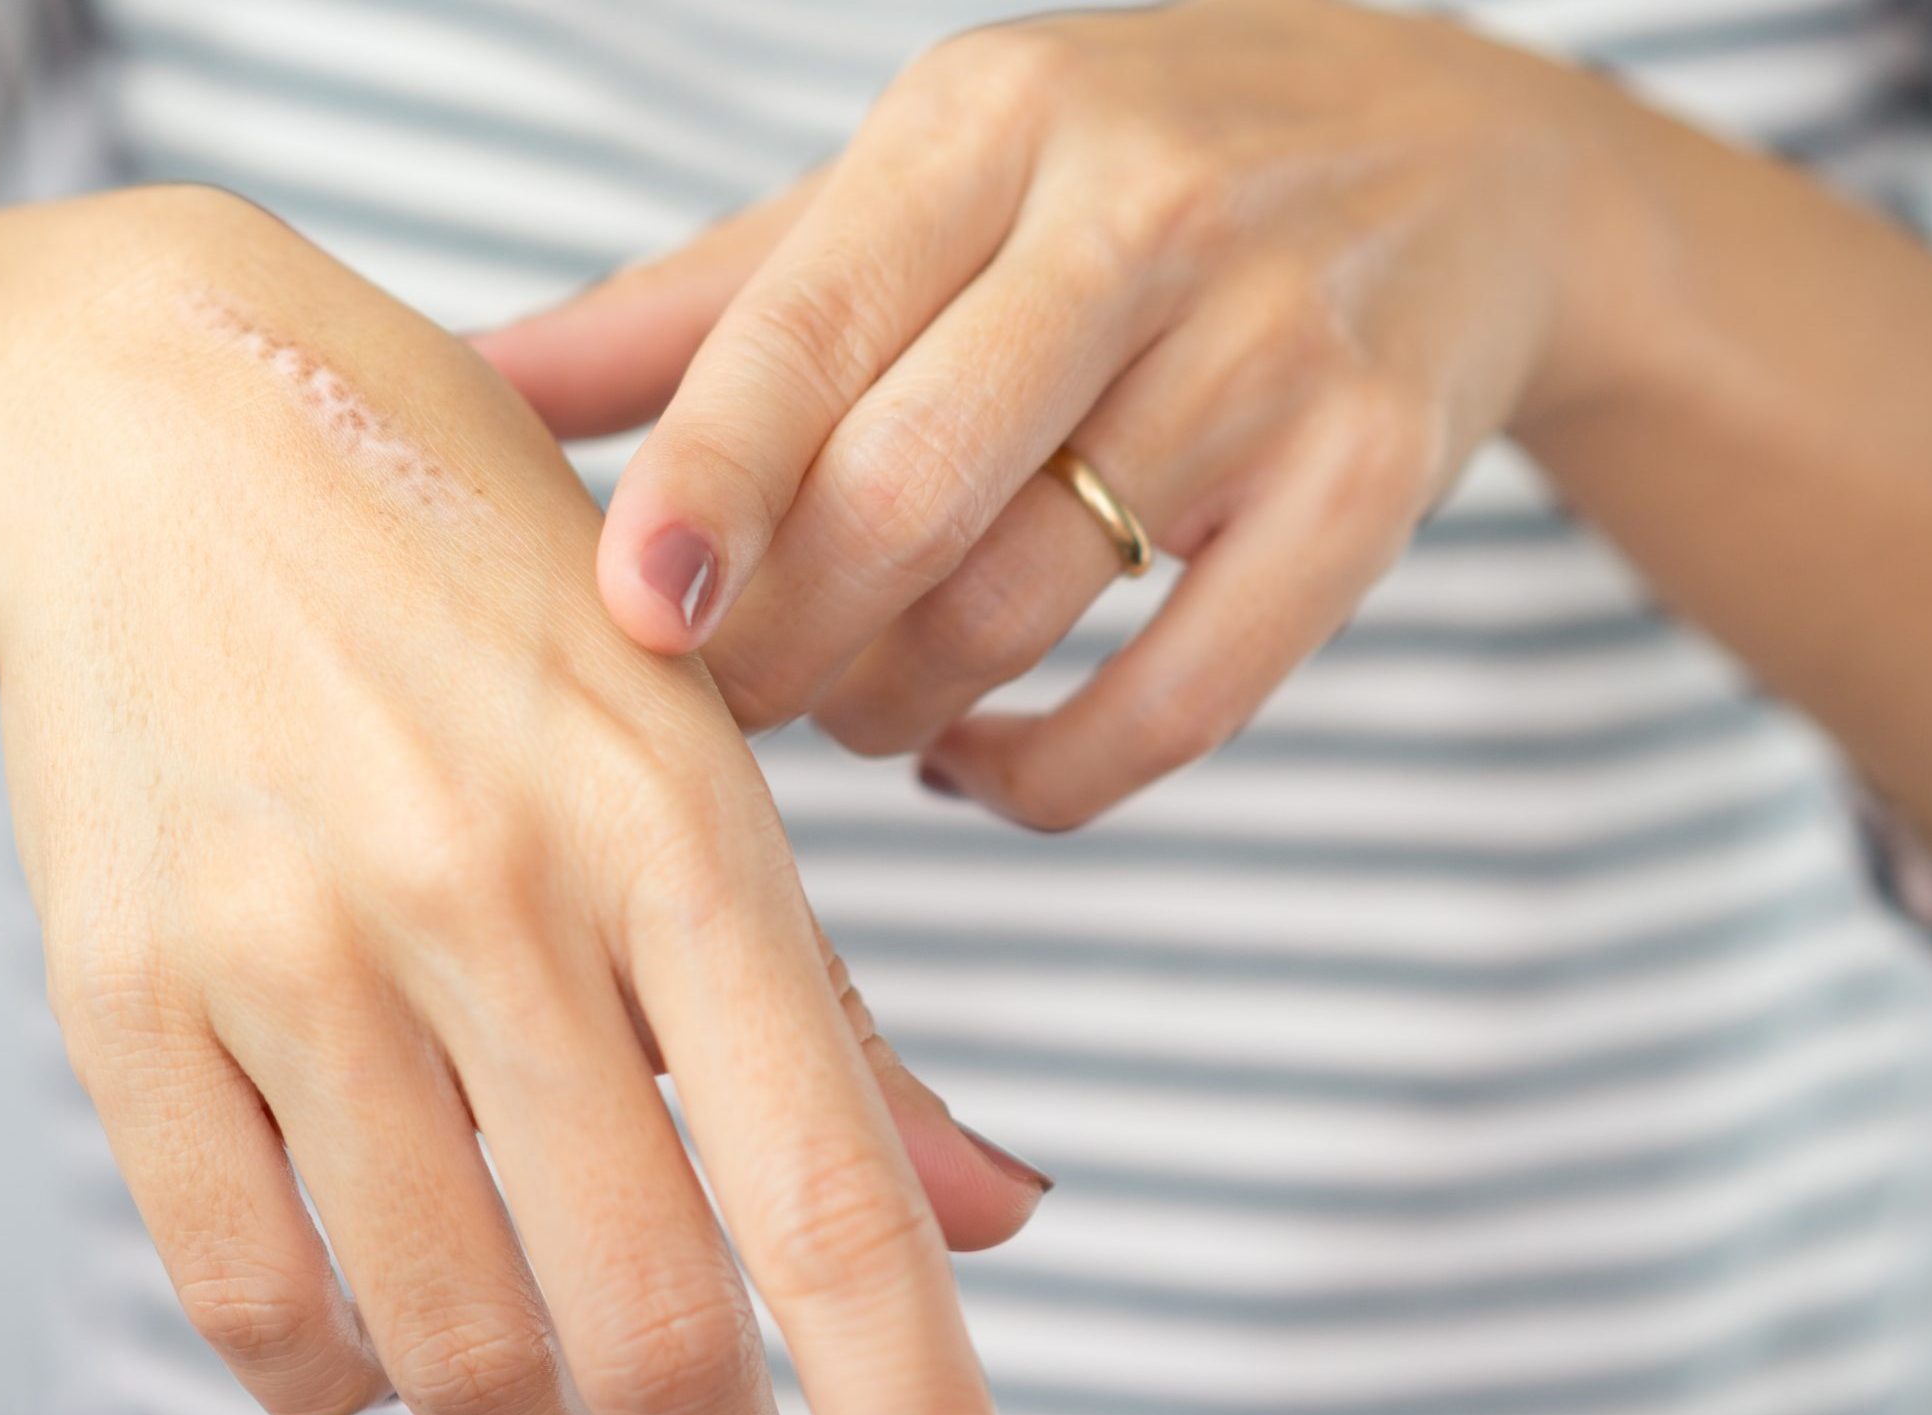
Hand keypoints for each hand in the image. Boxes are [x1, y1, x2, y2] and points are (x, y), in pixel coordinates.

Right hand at [0, 186, 1045, 1414]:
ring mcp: (289, 947)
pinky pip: (250, 1301)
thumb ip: (828, 1004)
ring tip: (537, 1340)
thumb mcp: (682, 737)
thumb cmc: (464, 577)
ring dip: (520, 1406)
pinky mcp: (122, 995)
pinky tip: (378, 1314)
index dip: (906, 1391)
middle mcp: (488, 887)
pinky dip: (338, 1372)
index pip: (823, 1182)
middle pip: (638, 1320)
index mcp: (672, 815)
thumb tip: (994, 1219)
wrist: (156, 426)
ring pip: (449, 1343)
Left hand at [478, 0, 1656, 828]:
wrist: (1460, 164)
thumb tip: (471, 392)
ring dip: (893, 709)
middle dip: (782, 641)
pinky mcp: (1374, 488)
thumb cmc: (1114, 183)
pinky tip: (984, 759)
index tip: (627, 613)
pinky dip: (1047, 777)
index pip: (808, 326)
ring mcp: (1277, 353)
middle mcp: (1142, 217)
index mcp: (987, 120)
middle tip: (724, 699)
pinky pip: (1177, 704)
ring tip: (857, 705)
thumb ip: (698, 308)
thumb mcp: (913, 189)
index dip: (704, 485)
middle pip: (908, 491)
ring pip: (1025, 609)